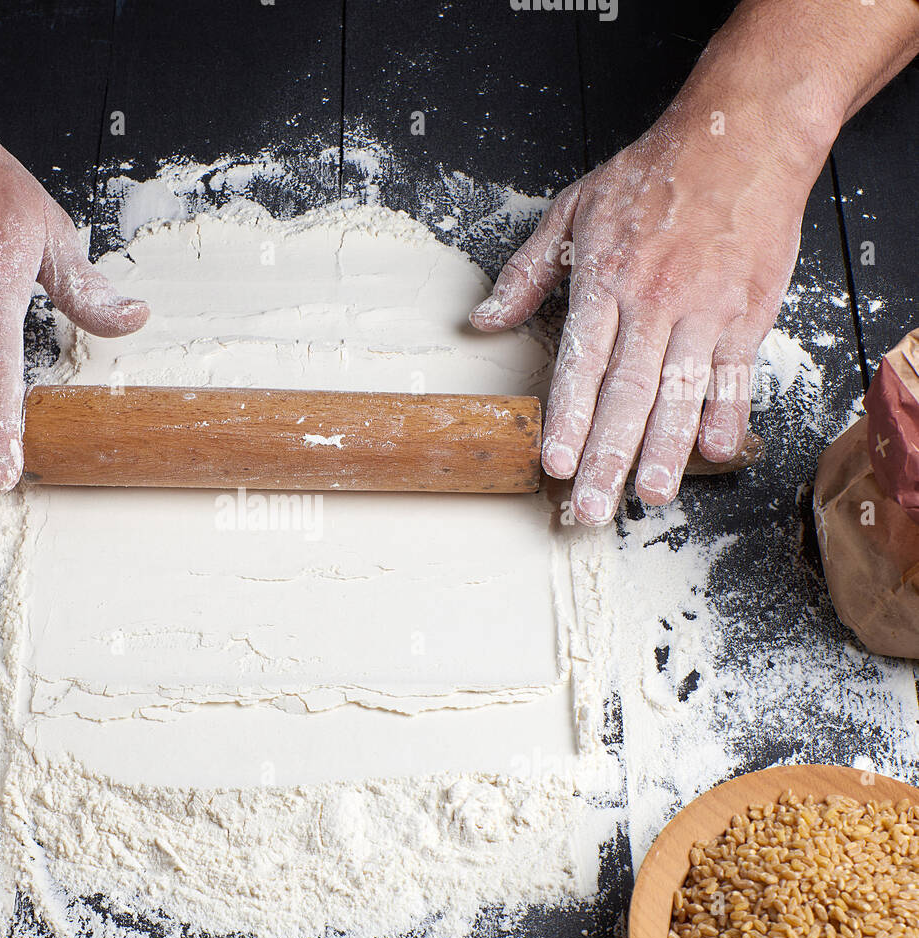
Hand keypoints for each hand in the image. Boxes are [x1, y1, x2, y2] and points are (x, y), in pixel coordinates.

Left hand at [469, 108, 814, 526]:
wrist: (743, 136)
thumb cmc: (655, 174)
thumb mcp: (573, 209)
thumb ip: (526, 272)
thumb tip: (483, 320)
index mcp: (605, 281)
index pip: (580, 365)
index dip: (566, 418)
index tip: (553, 463)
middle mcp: (654, 302)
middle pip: (626, 394)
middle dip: (607, 456)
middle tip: (590, 508)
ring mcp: (704, 310)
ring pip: (680, 393)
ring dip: (665, 450)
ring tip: (649, 496)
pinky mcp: (747, 312)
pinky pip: (734, 373)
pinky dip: (726, 413)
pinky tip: (714, 452)